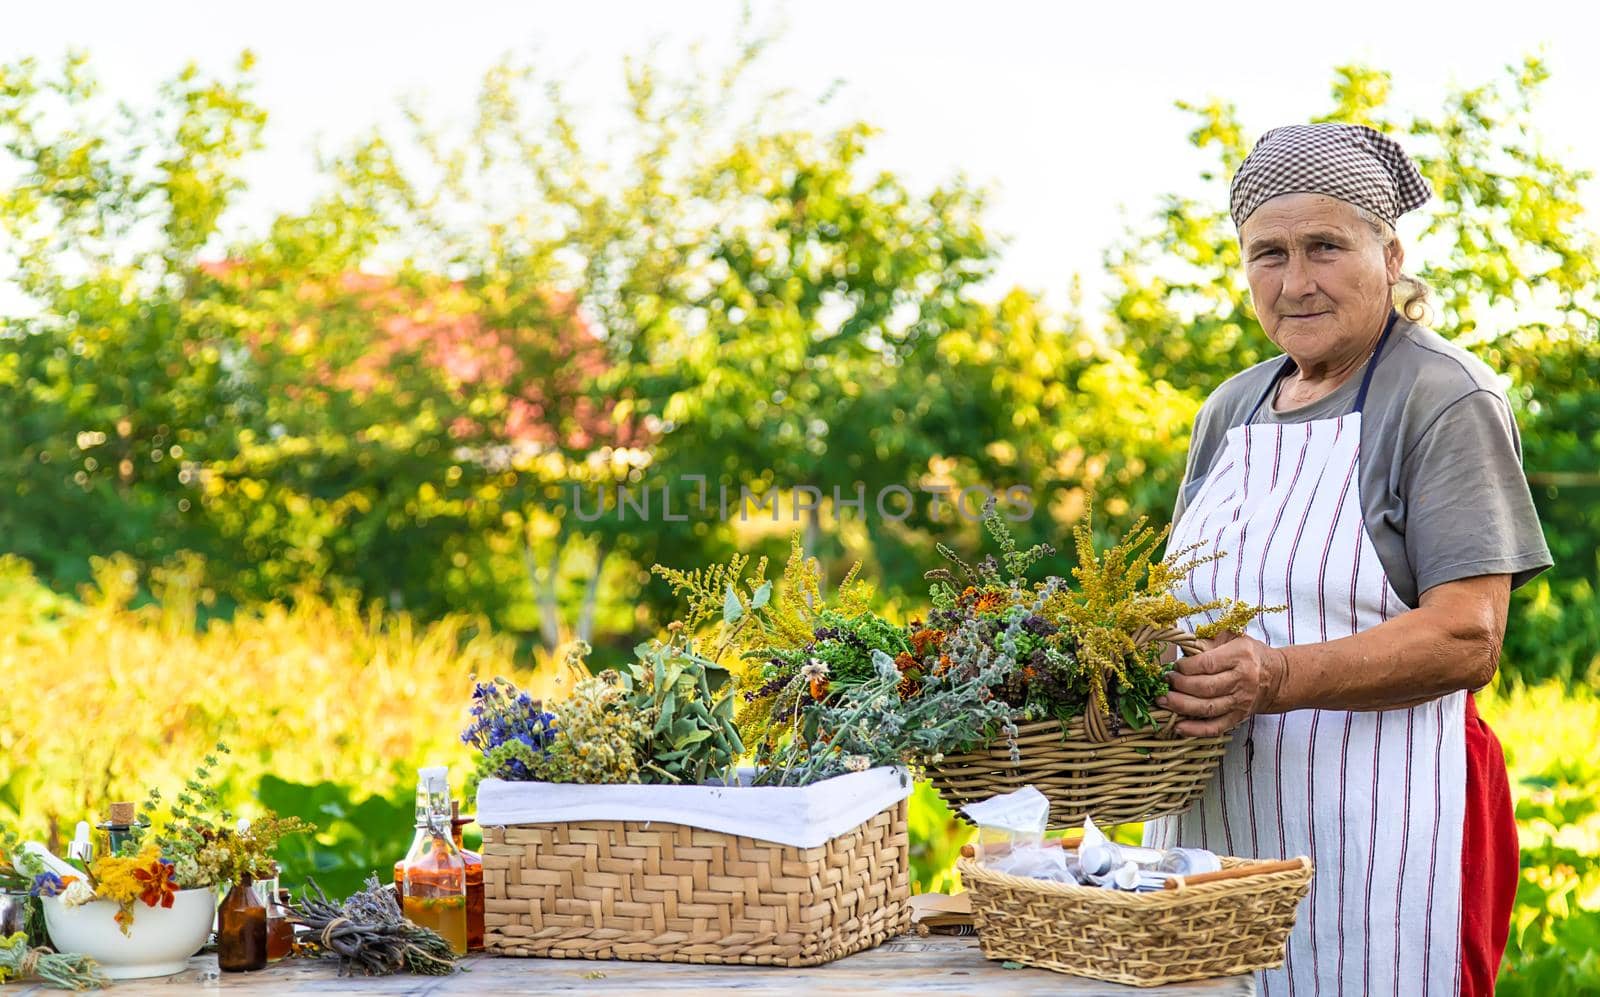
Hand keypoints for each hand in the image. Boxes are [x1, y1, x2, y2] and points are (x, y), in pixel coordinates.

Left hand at [1157, 631, 1287, 736]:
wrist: (1275, 677)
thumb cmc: (1248, 654)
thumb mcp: (1231, 638)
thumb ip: (1206, 641)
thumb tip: (1179, 647)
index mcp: (1239, 656)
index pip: (1207, 664)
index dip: (1185, 667)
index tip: (1173, 667)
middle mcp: (1242, 680)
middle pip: (1205, 688)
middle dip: (1179, 686)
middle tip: (1164, 683)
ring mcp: (1241, 702)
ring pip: (1207, 708)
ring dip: (1181, 706)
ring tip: (1162, 701)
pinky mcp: (1238, 717)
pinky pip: (1215, 727)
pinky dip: (1195, 730)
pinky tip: (1178, 727)